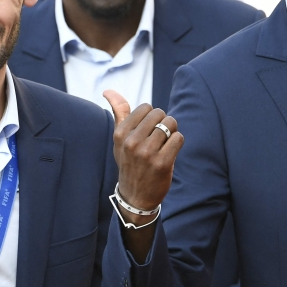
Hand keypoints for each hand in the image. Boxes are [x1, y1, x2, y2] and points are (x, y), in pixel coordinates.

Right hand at [104, 90, 182, 263]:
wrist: (136, 196)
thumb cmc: (129, 162)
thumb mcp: (120, 139)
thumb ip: (119, 112)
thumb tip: (108, 90)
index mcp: (120, 134)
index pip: (145, 107)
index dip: (151, 117)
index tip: (147, 131)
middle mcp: (131, 142)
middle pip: (159, 114)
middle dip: (163, 123)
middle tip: (158, 139)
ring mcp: (146, 153)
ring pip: (170, 124)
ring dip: (172, 132)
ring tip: (164, 145)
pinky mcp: (162, 163)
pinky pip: (178, 138)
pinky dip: (177, 143)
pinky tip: (170, 153)